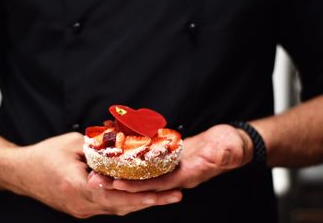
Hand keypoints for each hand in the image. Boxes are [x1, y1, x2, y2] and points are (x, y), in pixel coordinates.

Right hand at [5, 132, 181, 217]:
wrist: (20, 172)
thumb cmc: (43, 156)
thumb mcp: (72, 143)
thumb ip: (99, 146)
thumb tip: (122, 141)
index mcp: (77, 186)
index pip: (116, 194)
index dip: (142, 194)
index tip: (163, 192)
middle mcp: (81, 204)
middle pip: (122, 206)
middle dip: (150, 201)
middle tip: (175, 195)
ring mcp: (81, 209)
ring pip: (117, 208)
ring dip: (141, 203)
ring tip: (165, 197)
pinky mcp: (81, 208)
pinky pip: (109, 207)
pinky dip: (126, 201)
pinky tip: (140, 196)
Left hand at [91, 124, 252, 192]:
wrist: (232, 144)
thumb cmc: (230, 147)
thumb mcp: (228, 149)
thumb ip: (220, 155)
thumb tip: (215, 156)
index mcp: (187, 176)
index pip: (157, 184)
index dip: (137, 185)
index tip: (115, 183)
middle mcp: (176, 176)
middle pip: (144, 183)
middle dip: (120, 182)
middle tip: (96, 179)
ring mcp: (171, 169)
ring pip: (142, 175)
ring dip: (121, 173)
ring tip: (99, 169)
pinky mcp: (169, 159)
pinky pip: (147, 164)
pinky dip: (131, 162)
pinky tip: (118, 156)